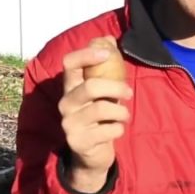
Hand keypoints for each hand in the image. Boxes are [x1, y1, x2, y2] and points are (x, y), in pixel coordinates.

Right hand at [57, 38, 131, 192]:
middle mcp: (65, 104)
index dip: (86, 55)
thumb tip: (108, 38)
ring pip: (101, 109)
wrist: (91, 155)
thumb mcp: (101, 92)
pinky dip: (118, 129)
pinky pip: (107, 130)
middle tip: (129, 92)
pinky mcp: (78, 142)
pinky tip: (116, 130)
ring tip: (125, 115)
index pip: (69, 64)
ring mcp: (69, 124)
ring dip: (121, 111)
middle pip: (90, 86)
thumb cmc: (99, 118)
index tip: (106, 54)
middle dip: (116, 87)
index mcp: (69, 88)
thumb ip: (103, 67)